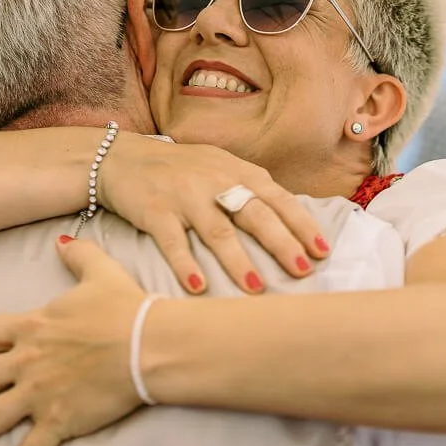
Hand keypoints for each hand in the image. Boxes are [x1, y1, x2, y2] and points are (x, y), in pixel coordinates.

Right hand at [97, 134, 329, 294]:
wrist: (123, 158)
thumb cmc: (181, 169)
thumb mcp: (220, 167)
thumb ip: (251, 190)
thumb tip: (292, 222)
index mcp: (237, 172)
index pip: (278, 199)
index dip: (302, 224)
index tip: (322, 251)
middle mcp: (215, 182)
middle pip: (254, 214)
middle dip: (281, 243)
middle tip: (303, 270)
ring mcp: (184, 196)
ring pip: (218, 231)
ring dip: (238, 260)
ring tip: (257, 287)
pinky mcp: (155, 211)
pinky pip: (173, 241)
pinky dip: (186, 264)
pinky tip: (199, 287)